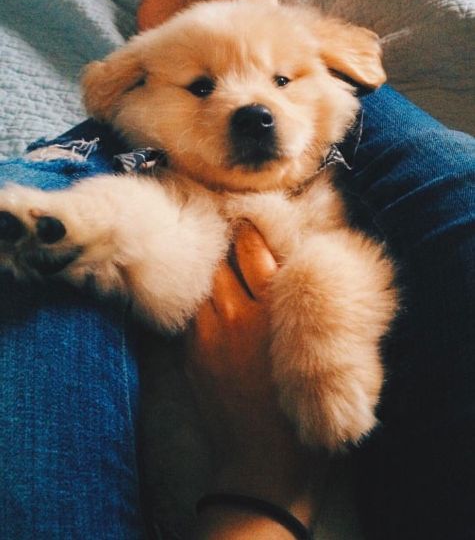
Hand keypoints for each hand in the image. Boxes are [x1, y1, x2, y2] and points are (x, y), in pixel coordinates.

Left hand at [185, 222, 319, 536]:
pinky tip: (213, 311)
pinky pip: (192, 314)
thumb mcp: (319, 354)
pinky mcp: (191, 354)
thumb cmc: (305, 409)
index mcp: (275, 313)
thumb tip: (304, 275)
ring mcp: (209, 335)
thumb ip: (309, 312)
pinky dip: (202, 306)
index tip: (248, 219)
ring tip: (222, 278)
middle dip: (228, 250)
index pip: (255, 249)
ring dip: (213, 278)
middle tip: (233, 243)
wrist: (263, 464)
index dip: (250, 229)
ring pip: (203, 286)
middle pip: (222, 262)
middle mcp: (238, 316)